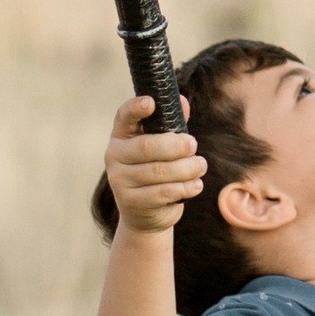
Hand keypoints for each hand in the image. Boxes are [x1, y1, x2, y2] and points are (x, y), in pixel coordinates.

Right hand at [103, 92, 203, 240]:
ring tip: (200, 166)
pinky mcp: (131, 202)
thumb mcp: (163, 146)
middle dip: (177, 146)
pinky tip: (195, 184)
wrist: (145, 214)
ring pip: (160, 171)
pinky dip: (185, 187)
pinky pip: (164, 191)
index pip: (124, 117)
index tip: (151, 102)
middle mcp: (114, 156)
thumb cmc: (157, 170)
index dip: (136, 108)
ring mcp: (120, 180)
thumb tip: (182, 101)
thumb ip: (172, 124)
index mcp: (121, 136)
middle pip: (148, 146)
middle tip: (194, 145)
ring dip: (187, 168)